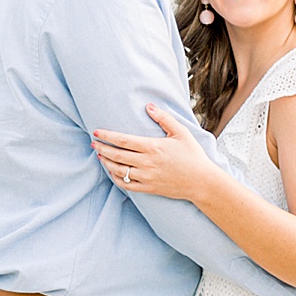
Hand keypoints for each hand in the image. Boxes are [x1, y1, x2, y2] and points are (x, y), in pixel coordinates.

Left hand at [92, 103, 211, 205]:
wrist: (201, 182)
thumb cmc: (192, 155)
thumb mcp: (181, 132)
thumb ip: (164, 118)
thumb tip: (149, 106)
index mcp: (153, 147)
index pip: (123, 140)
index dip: (107, 136)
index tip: (97, 132)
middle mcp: (147, 163)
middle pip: (117, 155)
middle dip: (102, 148)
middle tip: (93, 143)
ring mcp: (147, 177)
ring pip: (119, 171)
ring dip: (107, 163)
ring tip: (100, 156)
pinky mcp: (149, 189)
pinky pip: (127, 185)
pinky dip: (117, 178)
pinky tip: (113, 172)